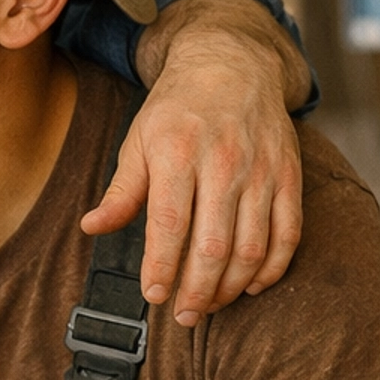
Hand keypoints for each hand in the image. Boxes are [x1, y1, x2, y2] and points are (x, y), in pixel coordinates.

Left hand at [83, 0, 304, 325]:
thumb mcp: (138, 141)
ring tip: (211, 305)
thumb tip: (91, 228)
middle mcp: (223, 163)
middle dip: (197, 291)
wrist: (232, 63)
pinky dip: (272, 268)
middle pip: (212, 246)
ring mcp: (261, 170)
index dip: (162, 268)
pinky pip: (287, 234)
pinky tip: (251, 285)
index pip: (169, 225)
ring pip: (252, 247)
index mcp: (177, 153)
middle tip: (184, 316)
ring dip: (231, 287)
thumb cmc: (177, 109)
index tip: (153, 296)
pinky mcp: (289, 176)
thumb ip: (121, 191)